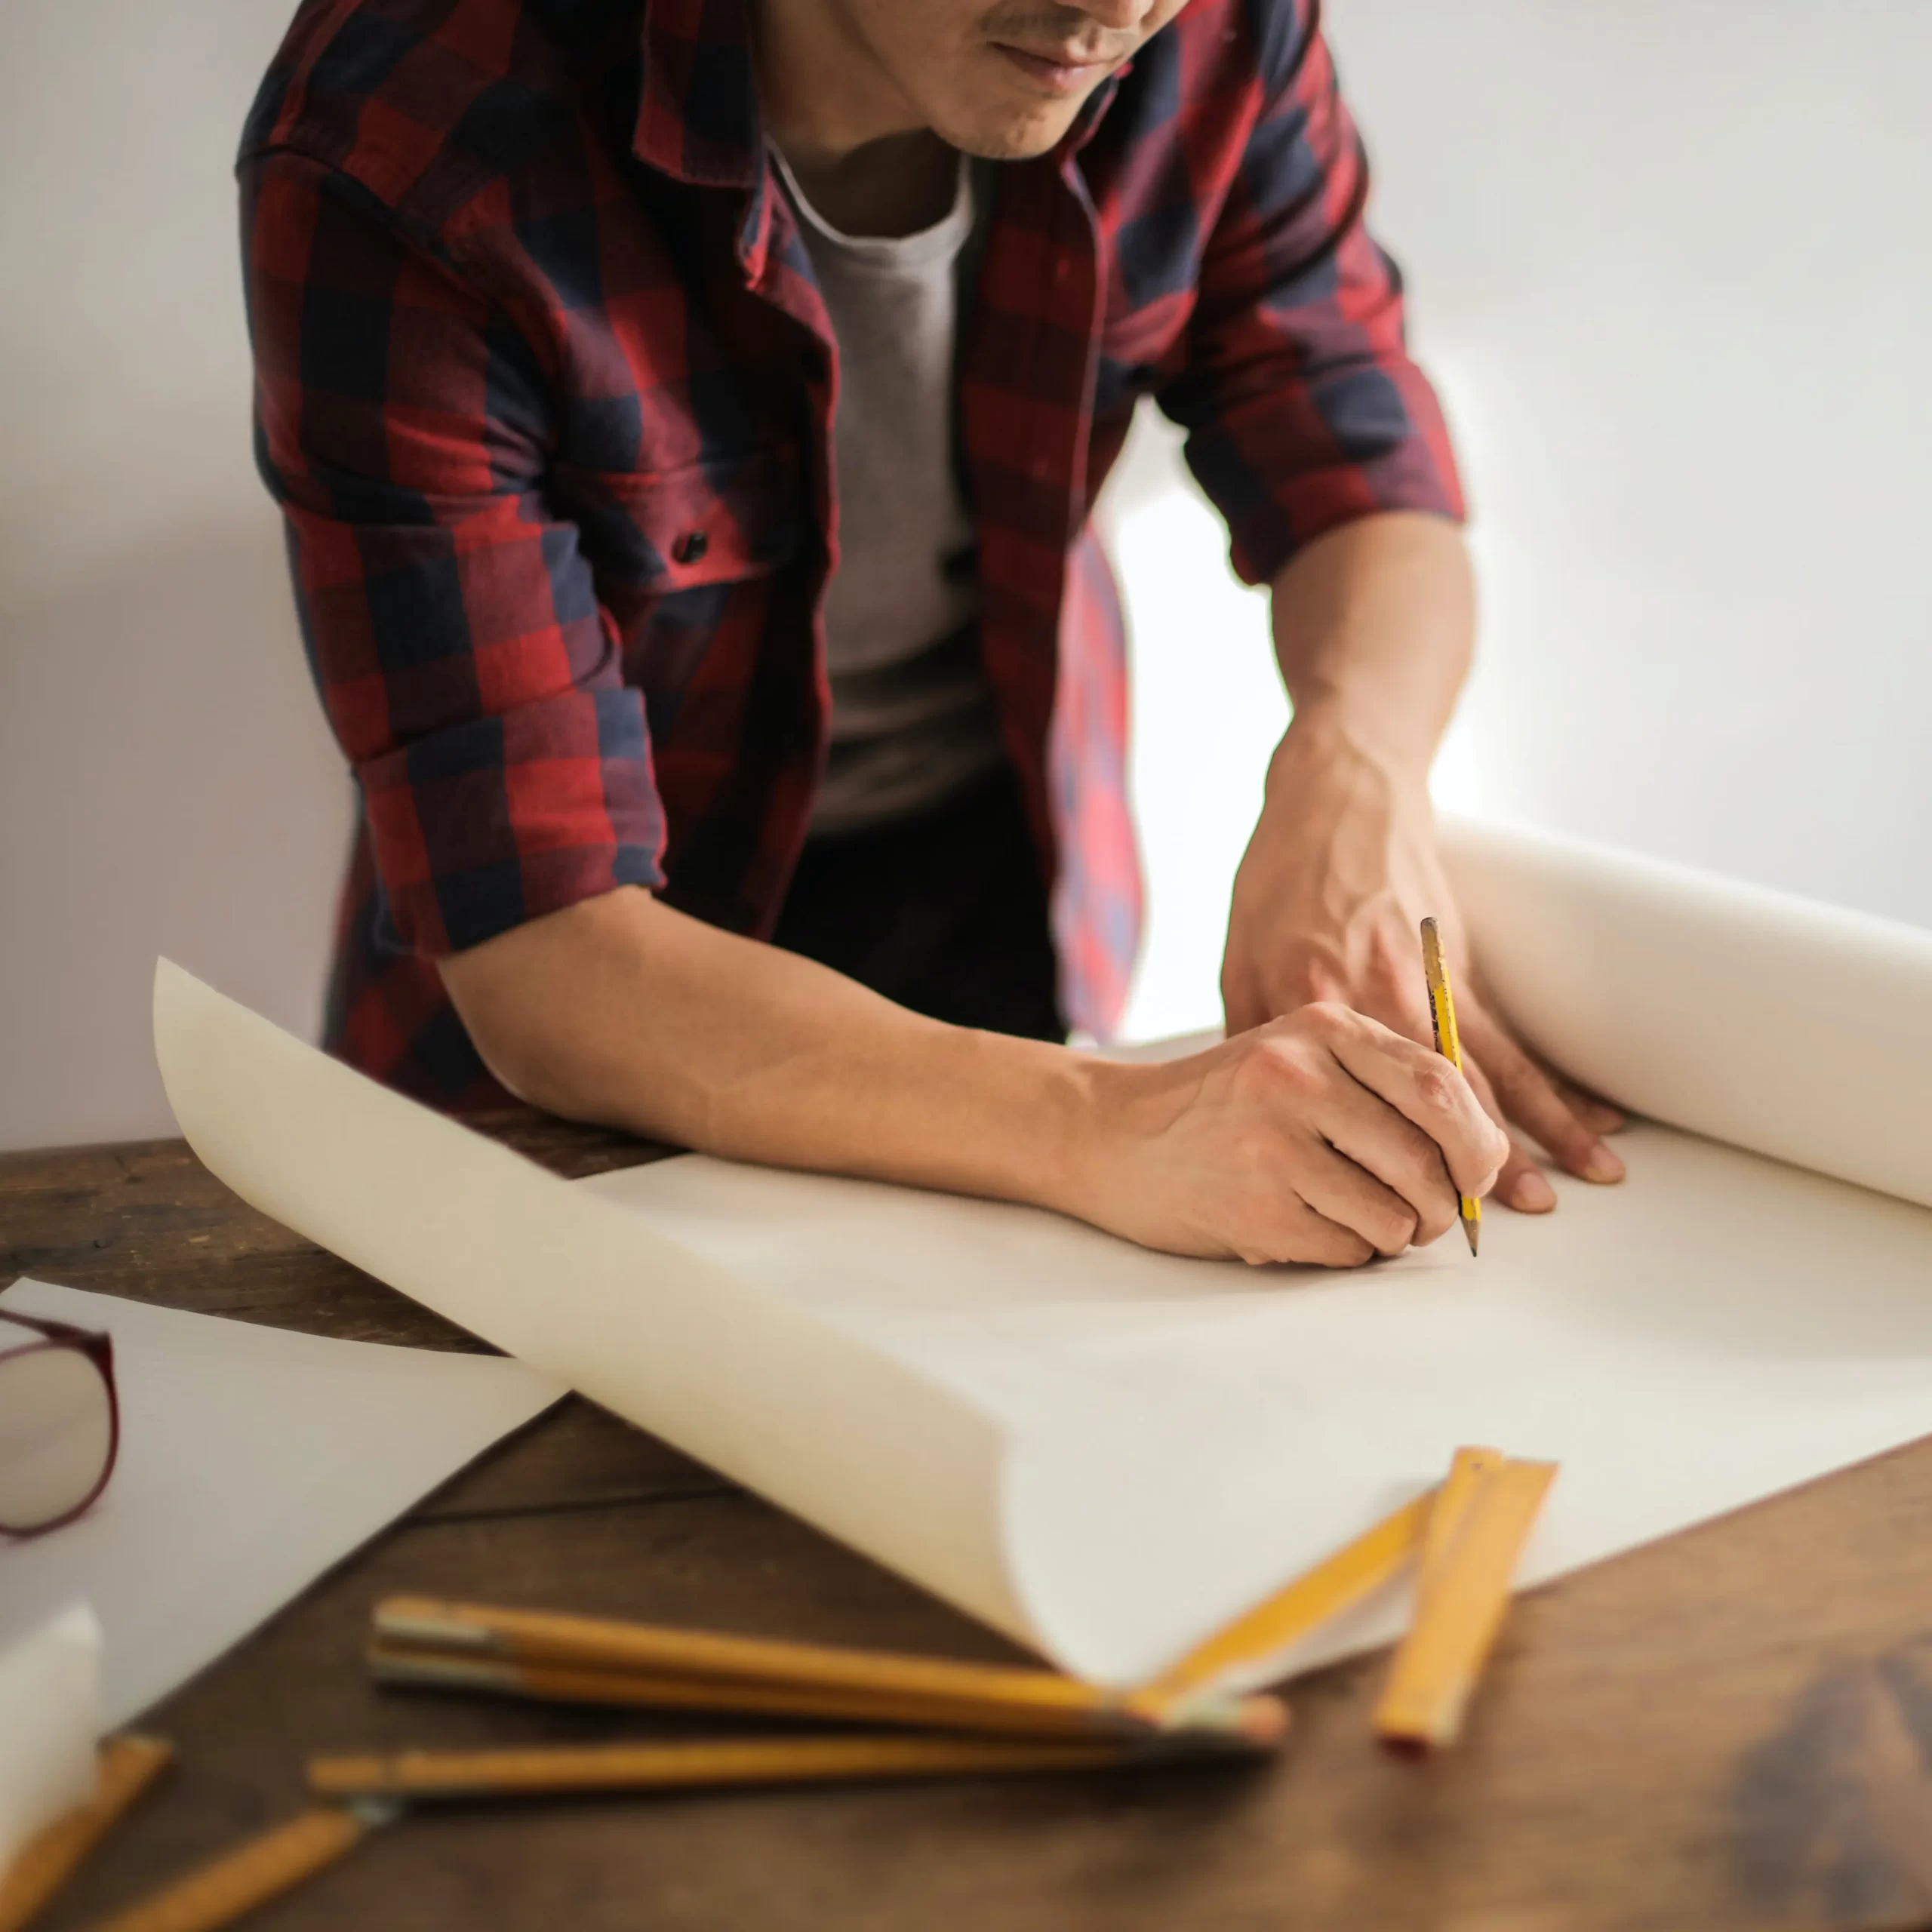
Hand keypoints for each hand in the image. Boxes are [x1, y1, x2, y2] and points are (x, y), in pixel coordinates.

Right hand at [1068, 1005, 1508, 1264]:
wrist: (1112, 1134)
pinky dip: (1346, 1252)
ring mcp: (1271, 1144)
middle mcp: (1297, 1077)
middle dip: (1443, 1204)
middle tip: (1426, 1215)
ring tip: (1353, 1217)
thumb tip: (1489, 1159)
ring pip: (1394, 1215)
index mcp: (1322, 1028)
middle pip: (1428, 1159)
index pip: (1441, 1085)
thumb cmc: (1226, 1104)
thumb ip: (1385, 1085)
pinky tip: (1307, 1226)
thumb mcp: (1300, 1058)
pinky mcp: (1253, 1207)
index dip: (1479, 1143)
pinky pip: (1348, 1250)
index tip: (1477, 1175)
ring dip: (1391, 1234)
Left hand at [1219, 722, 1624, 1213]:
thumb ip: (1254, 1041)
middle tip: (1502, 1221)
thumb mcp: (1239, 961)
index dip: (1373, 1160)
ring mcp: (1427, 983)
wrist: (1337, 795)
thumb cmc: (1276, 881)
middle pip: (1429, 1097)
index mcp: (1312, 1005)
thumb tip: (1262, 1118)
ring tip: (1579, 1182)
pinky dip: (1555, 1079)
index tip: (1392, 1211)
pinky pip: (1512, 1035)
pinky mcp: (1460, 966)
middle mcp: (1376, 999)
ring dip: (1537, 1131)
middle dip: (1468, 1163)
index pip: (1346, 1103)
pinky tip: (1593, 1116)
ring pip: (1488, 1072)